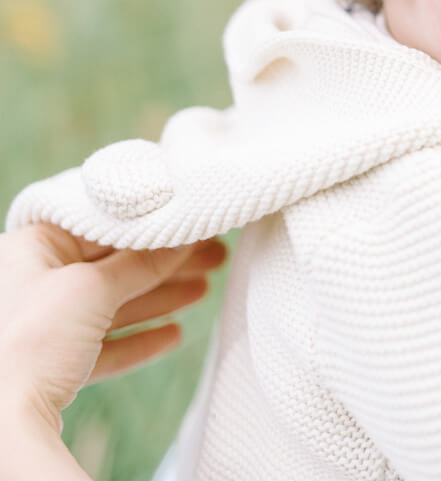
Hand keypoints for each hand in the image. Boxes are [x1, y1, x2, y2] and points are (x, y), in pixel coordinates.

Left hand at [0, 225, 225, 432]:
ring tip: (205, 290)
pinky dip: (138, 338)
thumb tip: (185, 238)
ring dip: (159, 299)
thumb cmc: (30, 340)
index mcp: (30, 248)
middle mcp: (31, 282)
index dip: (152, 227)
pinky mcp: (50, 363)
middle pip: (112, 265)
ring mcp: (41, 325)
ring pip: (111, 304)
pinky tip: (173, 335)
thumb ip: (142, 262)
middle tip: (214, 256)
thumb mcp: (92, 288)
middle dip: (165, 265)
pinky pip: (102, 344)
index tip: (193, 225)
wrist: (2, 420)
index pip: (101, 227)